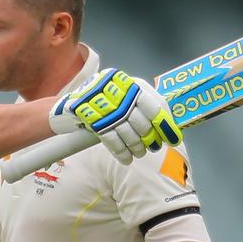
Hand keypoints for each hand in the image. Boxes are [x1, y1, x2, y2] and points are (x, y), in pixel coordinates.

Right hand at [50, 68, 181, 164]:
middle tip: (153, 147)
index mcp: (127, 83)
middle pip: (140, 121)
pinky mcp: (91, 119)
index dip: (165, 124)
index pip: (153, 105)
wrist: (69, 106)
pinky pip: (111, 139)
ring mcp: (102, 105)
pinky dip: (121, 152)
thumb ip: (143, 104)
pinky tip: (126, 159)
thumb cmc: (104, 102)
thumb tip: (168, 123)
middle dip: (149, 138)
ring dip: (136, 147)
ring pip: (127, 131)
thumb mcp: (123, 95)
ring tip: (140, 153)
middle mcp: (116, 91)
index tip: (173, 139)